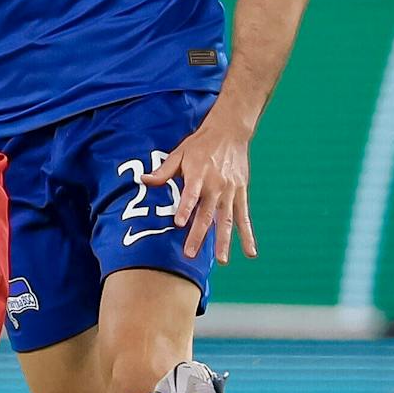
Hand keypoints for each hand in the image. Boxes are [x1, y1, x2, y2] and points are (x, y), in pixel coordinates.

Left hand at [145, 106, 257, 264]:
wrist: (230, 131)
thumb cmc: (200, 144)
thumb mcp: (179, 153)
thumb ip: (163, 171)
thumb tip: (143, 179)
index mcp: (197, 175)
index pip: (190, 194)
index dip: (185, 208)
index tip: (179, 223)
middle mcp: (215, 185)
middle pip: (206, 214)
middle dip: (198, 235)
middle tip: (190, 254)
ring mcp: (229, 191)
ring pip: (226, 219)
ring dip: (224, 241)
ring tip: (223, 261)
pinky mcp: (241, 193)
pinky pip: (244, 217)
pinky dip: (247, 235)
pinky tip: (250, 252)